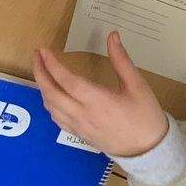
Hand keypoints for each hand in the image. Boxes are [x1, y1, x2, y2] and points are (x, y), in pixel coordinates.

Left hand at [33, 36, 167, 156]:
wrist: (149, 150)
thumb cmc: (145, 115)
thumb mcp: (137, 84)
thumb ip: (121, 59)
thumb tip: (112, 35)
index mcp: (97, 100)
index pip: (67, 80)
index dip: (52, 64)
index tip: (43, 50)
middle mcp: (83, 115)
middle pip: (51, 94)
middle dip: (40, 73)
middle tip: (37, 56)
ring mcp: (79, 127)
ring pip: (51, 107)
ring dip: (43, 88)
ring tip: (43, 71)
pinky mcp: (79, 135)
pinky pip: (57, 119)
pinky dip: (50, 104)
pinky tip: (52, 95)